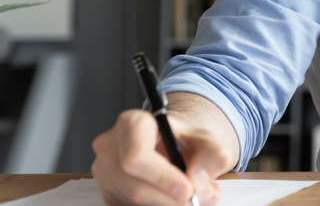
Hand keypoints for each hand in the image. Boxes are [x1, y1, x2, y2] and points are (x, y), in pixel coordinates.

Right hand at [92, 109, 230, 205]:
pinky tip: (176, 200)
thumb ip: (212, 156)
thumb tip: (198, 179)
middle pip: (134, 184)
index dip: (163, 177)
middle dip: (170, 198)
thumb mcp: (207, 140)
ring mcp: (104, 172)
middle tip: (199, 200)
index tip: (188, 189)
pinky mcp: (108, 193)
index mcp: (132, 123)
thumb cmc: (184, 140)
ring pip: (132, 200)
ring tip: (197, 199)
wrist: (175, 146)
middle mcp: (110, 146)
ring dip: (167, 204)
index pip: (137, 155)